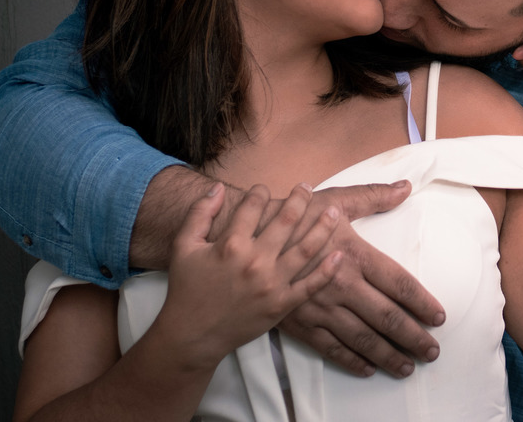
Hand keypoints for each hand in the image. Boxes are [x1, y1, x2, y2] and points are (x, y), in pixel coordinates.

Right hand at [155, 183, 342, 370]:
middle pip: (286, 221)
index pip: (253, 206)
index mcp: (230, 245)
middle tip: (307, 188)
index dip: (260, 192)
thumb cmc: (187, 289)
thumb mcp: (183, 247)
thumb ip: (199, 213)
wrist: (192, 335)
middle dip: (300, 199)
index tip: (265, 189)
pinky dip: (327, 270)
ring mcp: (271, 284)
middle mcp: (254, 261)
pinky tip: (339, 253)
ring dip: (322, 227)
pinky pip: (310, 285)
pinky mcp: (281, 305)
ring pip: (305, 249)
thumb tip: (217, 188)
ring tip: (333, 211)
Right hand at [276, 182, 446, 377]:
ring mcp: (320, 307)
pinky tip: (368, 367)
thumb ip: (374, 196)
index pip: (398, 284)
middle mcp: (341, 284)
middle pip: (386, 317)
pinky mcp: (300, 322)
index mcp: (354, 255)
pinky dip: (351, 360)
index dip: (421, 303)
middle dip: (413, 337)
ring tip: (408, 366)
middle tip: (432, 351)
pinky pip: (330, 348)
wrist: (245, 235)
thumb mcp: (336, 199)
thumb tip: (406, 187)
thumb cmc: (294, 215)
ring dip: (389, 355)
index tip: (438, 317)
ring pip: (362, 338)